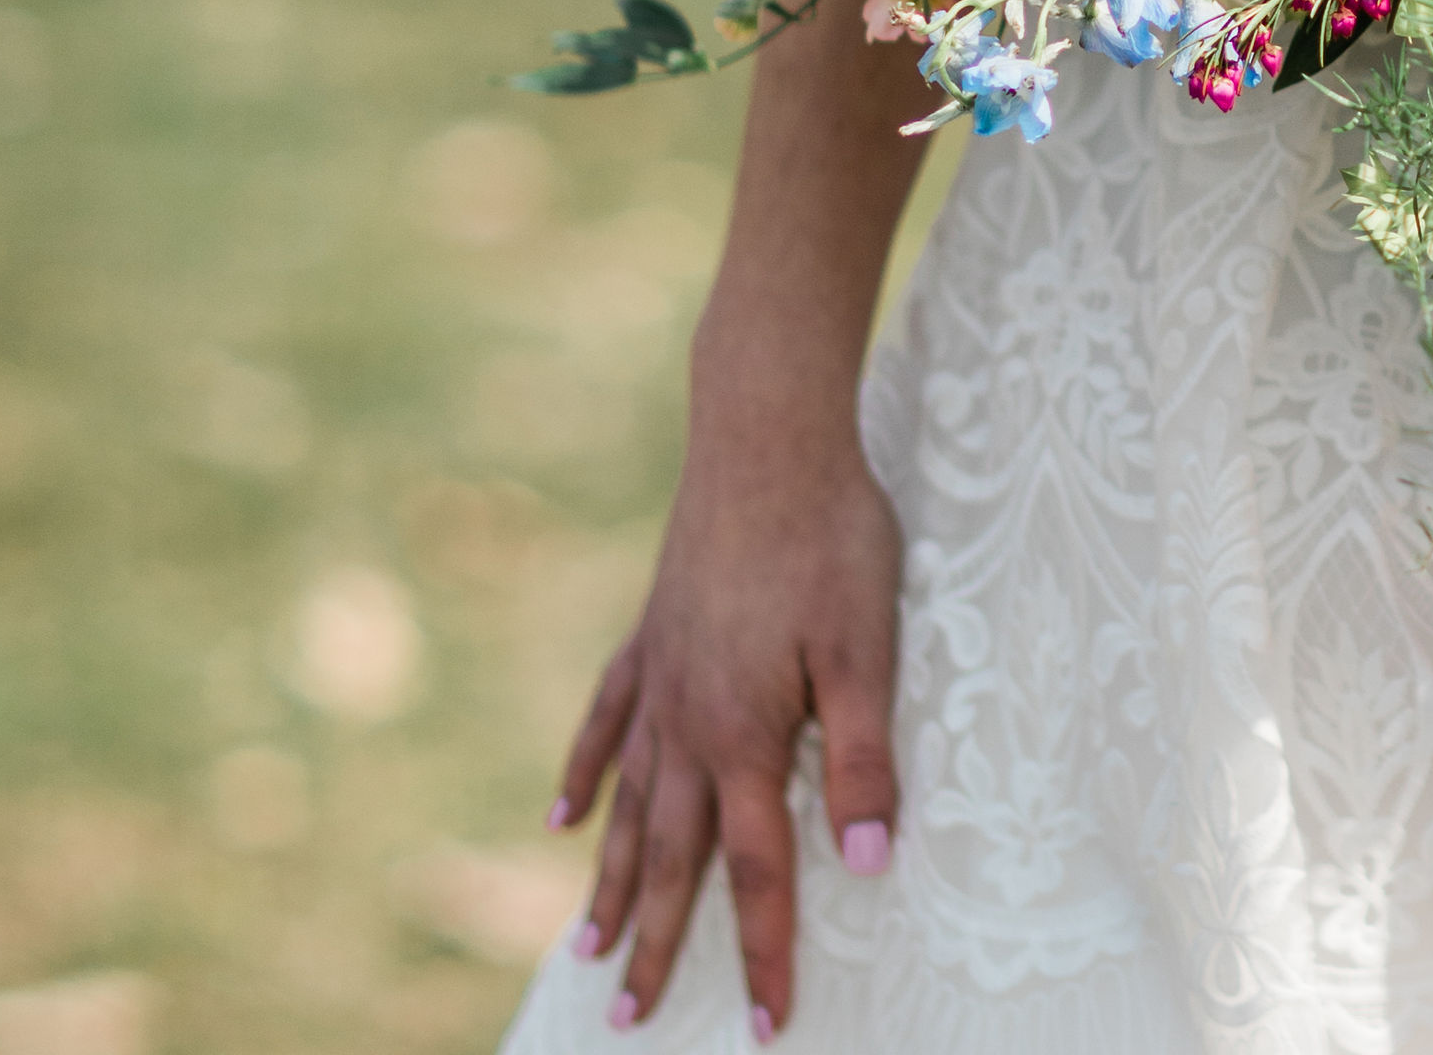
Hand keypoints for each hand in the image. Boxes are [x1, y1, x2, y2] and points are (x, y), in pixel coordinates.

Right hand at [550, 377, 902, 1037]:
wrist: (764, 437)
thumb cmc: (830, 538)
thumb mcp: (868, 649)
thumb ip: (862, 759)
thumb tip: (868, 865)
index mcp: (743, 736)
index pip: (756, 872)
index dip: (762, 953)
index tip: (762, 1026)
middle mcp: (686, 722)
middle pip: (673, 856)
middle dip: (657, 942)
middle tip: (625, 1017)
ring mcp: (660, 678)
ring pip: (630, 804)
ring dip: (613, 879)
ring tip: (586, 946)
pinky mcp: (651, 636)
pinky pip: (607, 724)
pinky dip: (585, 775)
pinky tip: (564, 818)